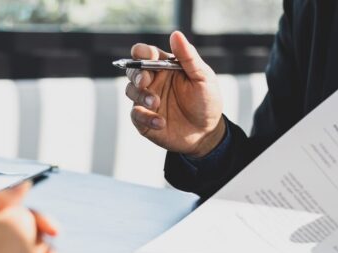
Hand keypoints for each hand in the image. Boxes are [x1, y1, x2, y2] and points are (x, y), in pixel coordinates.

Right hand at [125, 31, 224, 157]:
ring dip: (141, 95)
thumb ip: (188, 57)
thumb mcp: (203, 77)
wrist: (207, 132)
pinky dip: (145, 117)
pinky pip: (136, 115)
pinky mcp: (144, 119)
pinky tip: (161, 122)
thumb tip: (176, 34)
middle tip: (145, 82)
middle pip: (133, 71)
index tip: (148, 56)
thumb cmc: (206, 101)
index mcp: (164, 66)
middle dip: (136, 74)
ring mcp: (146, 100)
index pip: (145, 53)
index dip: (142, 52)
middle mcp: (153, 81)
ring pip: (130, 91)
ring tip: (156, 103)